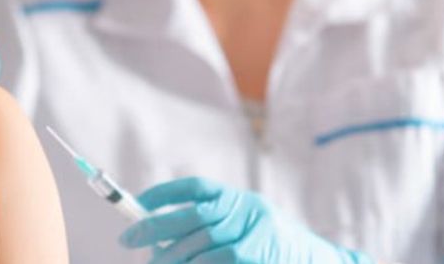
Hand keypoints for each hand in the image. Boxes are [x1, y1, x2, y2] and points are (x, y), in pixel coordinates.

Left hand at [120, 177, 371, 263]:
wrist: (316, 260)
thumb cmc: (270, 246)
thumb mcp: (243, 226)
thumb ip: (208, 226)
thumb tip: (155, 236)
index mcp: (238, 199)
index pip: (195, 188)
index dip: (164, 194)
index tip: (137, 204)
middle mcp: (246, 211)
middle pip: (191, 217)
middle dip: (154, 227)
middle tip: (127, 239)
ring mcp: (254, 236)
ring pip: (199, 248)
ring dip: (170, 258)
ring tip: (153, 263)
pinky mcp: (255, 258)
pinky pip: (215, 263)